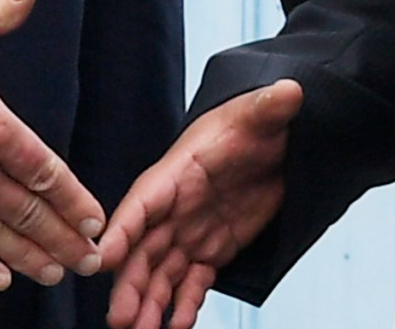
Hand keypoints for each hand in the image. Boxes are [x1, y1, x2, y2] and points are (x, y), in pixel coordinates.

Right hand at [100, 78, 304, 328]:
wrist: (273, 144)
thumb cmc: (254, 125)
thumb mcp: (261, 114)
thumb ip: (269, 107)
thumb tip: (291, 90)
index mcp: (177, 174)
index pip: (143, 202)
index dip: (122, 230)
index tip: (103, 259)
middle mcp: (175, 208)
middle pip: (143, 249)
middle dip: (129, 284)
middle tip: (120, 318)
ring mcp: (190, 232)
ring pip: (161, 273)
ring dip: (150, 303)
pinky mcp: (212, 250)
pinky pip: (192, 282)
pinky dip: (184, 304)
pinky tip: (177, 326)